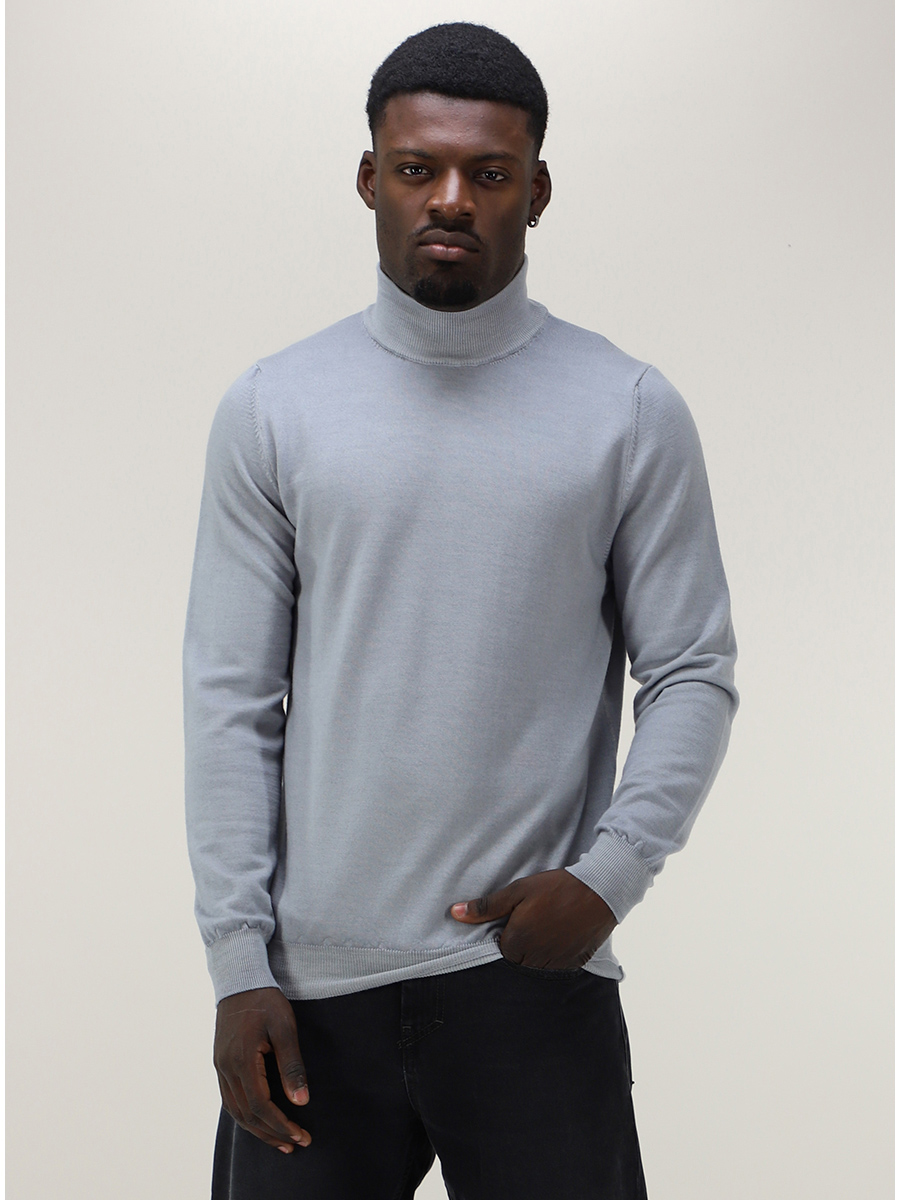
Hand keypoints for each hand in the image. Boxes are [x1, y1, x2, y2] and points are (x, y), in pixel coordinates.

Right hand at [214, 986, 311, 1153]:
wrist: (240, 978)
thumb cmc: (265, 1000)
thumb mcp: (285, 1027)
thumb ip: (292, 1065)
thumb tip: (301, 1101)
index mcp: (242, 1060)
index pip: (261, 1106)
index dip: (281, 1124)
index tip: (300, 1135)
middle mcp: (226, 1068)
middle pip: (246, 1114)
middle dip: (271, 1133)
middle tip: (295, 1143)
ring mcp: (220, 1066)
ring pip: (236, 1110)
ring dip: (257, 1128)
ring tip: (280, 1139)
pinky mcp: (220, 1062)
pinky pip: (230, 1098)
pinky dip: (245, 1114)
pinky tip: (259, 1119)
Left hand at [450, 868, 616, 968]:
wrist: (599, 891)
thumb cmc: (555, 888)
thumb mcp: (517, 891)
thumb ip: (486, 907)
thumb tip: (454, 913)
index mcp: (516, 943)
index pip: (501, 948)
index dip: (508, 931)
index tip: (518, 917)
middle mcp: (534, 960)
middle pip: (518, 959)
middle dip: (522, 943)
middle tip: (535, 919)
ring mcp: (556, 964)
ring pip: (537, 965)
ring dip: (539, 950)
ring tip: (549, 925)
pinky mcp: (574, 964)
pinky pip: (558, 966)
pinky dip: (557, 954)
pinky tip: (563, 934)